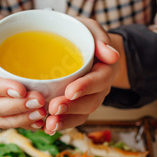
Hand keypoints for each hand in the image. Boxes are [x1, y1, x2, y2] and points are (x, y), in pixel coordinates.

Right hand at [0, 14, 46, 128]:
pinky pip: (10, 122)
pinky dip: (25, 124)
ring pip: (1, 119)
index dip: (0, 89)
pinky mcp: (1, 109)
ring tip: (42, 113)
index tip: (21, 89)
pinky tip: (41, 121)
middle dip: (16, 106)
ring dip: (22, 119)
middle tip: (40, 101)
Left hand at [44, 17, 121, 134]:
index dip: (86, 86)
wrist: (79, 46)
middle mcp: (99, 88)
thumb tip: (110, 54)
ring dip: (66, 121)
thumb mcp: (90, 28)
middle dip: (73, 107)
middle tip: (54, 108)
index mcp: (105, 68)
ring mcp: (88, 99)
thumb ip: (100, 37)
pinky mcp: (76, 106)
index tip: (70, 91)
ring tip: (49, 124)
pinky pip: (72, 119)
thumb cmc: (82, 35)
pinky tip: (45, 128)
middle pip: (91, 102)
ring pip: (82, 114)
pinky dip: (61, 124)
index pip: (99, 79)